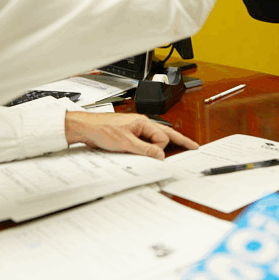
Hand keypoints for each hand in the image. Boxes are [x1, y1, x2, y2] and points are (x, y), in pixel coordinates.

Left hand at [64, 111, 198, 159]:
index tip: (158, 157)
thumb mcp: (125, 143)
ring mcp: (135, 130)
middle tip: (193, 146)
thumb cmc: (101, 129)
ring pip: (153, 139)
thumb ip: (144, 149)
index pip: (162, 138)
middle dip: (174, 142)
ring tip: (171, 148)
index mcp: (143, 122)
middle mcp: (141, 124)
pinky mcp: (128, 135)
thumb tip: (160, 155)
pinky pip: (143, 143)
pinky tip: (145, 153)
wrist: (85, 128)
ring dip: (156, 148)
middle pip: (163, 136)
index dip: (159, 150)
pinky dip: (146, 149)